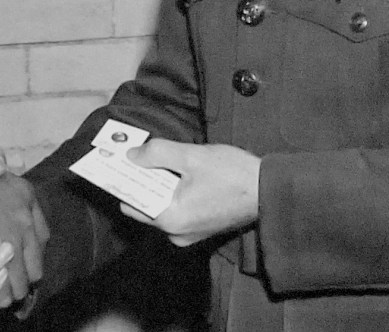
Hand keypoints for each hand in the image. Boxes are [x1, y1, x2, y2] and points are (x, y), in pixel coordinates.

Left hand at [120, 141, 260, 246]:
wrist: (271, 191)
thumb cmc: (232, 173)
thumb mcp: (191, 156)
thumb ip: (157, 154)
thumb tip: (131, 155)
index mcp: (170, 219)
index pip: (130, 202)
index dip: (123, 180)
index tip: (118, 161)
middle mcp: (176, 233)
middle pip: (144, 205)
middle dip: (140, 180)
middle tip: (140, 154)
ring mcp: (189, 234)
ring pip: (160, 207)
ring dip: (158, 185)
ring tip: (160, 160)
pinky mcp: (201, 229)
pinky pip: (176, 211)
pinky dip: (172, 193)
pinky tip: (179, 173)